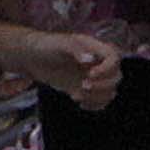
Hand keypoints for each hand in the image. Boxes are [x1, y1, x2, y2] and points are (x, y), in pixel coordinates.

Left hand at [0, 25, 123, 113]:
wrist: (32, 57)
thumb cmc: (47, 45)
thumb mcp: (61, 44)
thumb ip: (76, 50)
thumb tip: (90, 60)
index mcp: (96, 48)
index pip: (114, 58)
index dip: (107, 68)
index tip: (90, 74)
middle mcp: (98, 63)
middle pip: (116, 76)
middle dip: (103, 85)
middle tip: (83, 85)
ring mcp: (92, 77)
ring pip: (110, 90)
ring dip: (98, 96)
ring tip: (79, 95)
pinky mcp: (84, 89)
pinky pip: (100, 100)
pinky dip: (95, 105)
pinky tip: (80, 102)